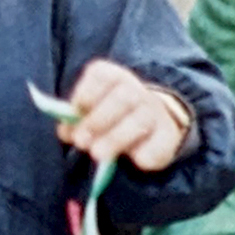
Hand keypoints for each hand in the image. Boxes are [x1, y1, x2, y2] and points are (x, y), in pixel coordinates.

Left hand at [59, 59, 191, 172]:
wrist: (154, 125)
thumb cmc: (112, 117)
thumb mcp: (91, 113)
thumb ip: (76, 119)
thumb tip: (66, 131)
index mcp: (114, 77)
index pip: (101, 75)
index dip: (85, 93)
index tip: (76, 112)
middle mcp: (138, 90)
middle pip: (122, 98)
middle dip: (97, 120)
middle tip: (81, 141)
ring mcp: (156, 112)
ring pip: (139, 121)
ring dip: (115, 139)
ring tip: (97, 154)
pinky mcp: (168, 137)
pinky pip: (156, 145)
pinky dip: (142, 155)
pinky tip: (131, 159)